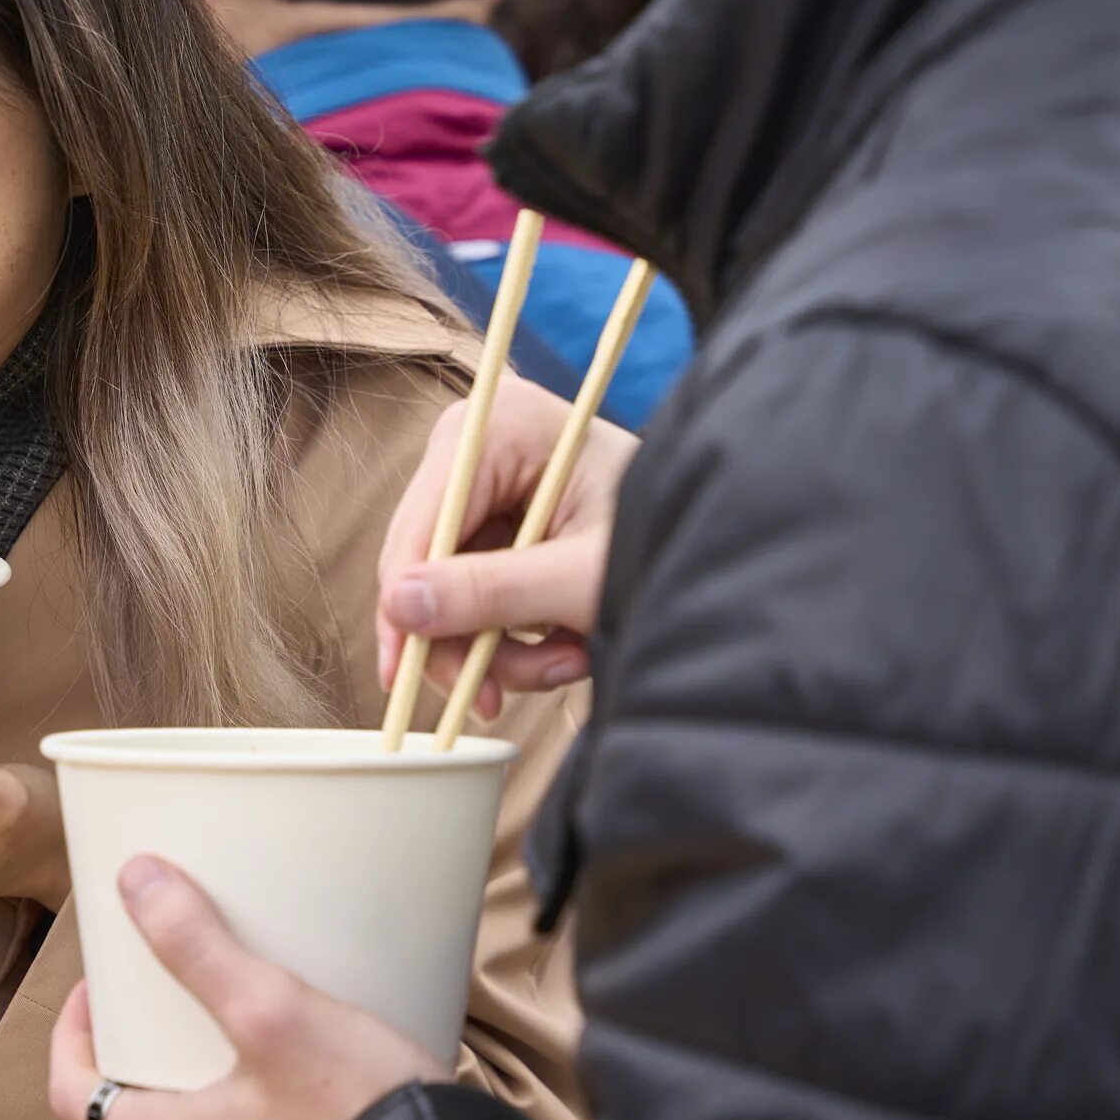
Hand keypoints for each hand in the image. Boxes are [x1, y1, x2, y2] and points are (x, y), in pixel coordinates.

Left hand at [47, 856, 444, 1119]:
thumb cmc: (353, 1112)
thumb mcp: (270, 1010)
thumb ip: (199, 948)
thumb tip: (138, 884)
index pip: (74, 1097)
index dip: (72, 1037)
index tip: (97, 988)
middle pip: (139, 1104)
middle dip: (145, 1041)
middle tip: (169, 987)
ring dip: (202, 1065)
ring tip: (237, 1008)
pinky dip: (257, 1089)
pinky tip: (305, 1053)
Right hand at [376, 376, 635, 716]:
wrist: (720, 536)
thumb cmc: (666, 538)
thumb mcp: (581, 577)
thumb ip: (492, 593)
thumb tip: (399, 607)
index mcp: (500, 424)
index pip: (422, 524)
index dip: (402, 604)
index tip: (403, 676)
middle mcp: (480, 442)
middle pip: (425, 561)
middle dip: (470, 637)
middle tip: (501, 695)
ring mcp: (486, 483)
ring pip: (446, 590)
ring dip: (500, 646)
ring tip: (568, 660)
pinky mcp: (499, 522)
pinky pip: (473, 593)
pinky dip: (513, 634)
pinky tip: (564, 644)